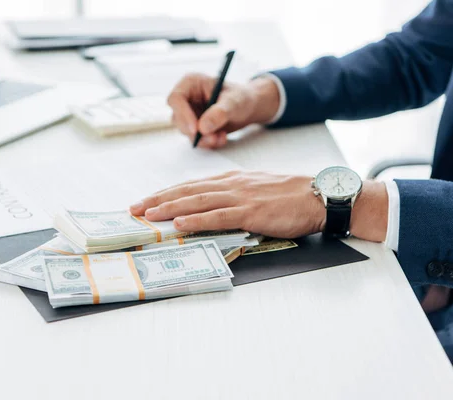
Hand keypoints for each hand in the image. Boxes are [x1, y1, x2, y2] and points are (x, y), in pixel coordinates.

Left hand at [129, 171, 324, 237]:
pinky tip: (180, 223)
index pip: (191, 185)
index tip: (146, 200)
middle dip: (158, 199)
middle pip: (187, 190)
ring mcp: (240, 197)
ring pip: (197, 201)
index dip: (166, 193)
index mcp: (231, 179)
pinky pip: (219, 216)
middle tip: (134, 208)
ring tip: (147, 214)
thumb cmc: (290, 194)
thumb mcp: (257, 188)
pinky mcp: (252, 211)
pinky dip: (197, 219)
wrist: (318, 194)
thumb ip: (234, 195)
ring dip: (169, 207)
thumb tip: (213, 207)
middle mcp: (231, 184)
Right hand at [167, 74, 279, 148]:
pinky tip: (221, 138)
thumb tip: (203, 127)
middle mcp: (187, 98)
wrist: (248, 108)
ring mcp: (189, 113)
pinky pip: (195, 139)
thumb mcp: (234, 102)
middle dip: (195, 132)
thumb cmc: (241, 97)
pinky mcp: (195, 127)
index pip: (176, 98)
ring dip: (204, 139)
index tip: (196, 129)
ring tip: (222, 137)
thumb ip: (219, 113)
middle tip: (212, 138)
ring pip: (186, 132)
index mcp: (191, 83)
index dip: (183, 114)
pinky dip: (208, 143)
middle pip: (178, 118)